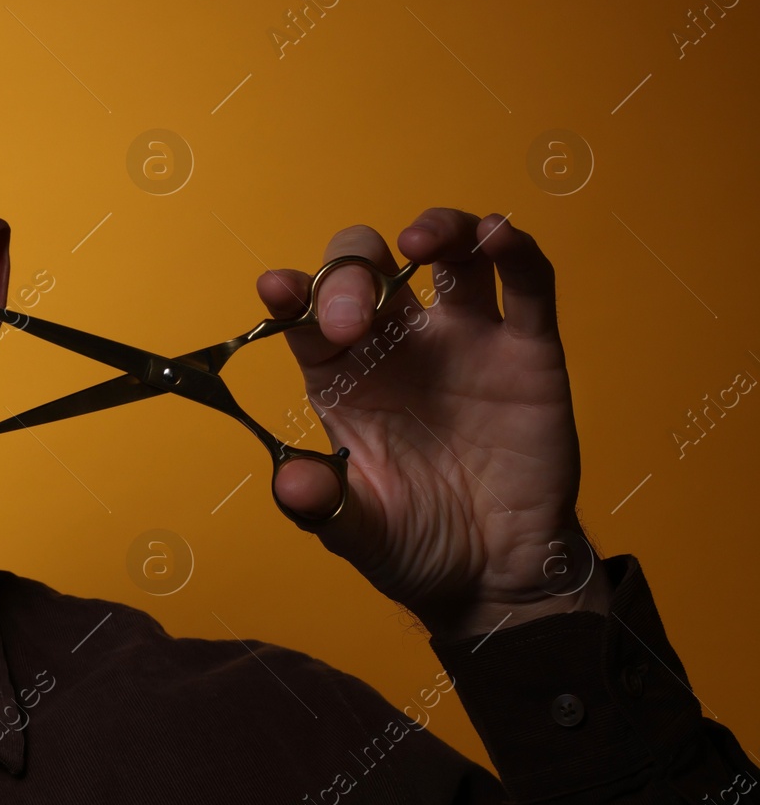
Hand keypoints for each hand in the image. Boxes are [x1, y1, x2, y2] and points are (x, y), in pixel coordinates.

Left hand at [257, 209, 610, 640]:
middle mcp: (397, 344)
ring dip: (438, 228)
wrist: (496, 577)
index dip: (293, 294)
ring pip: (451, 255)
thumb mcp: (356, 532)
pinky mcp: (526, 352)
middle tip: (352, 319)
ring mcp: (463, 341)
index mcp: (341, 374)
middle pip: (369, 268)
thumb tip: (292, 484)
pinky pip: (526, 284)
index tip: (277, 290)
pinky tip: (499, 237)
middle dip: (351, 273)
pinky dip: (514, 250)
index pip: (307, 314)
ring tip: (423, 241)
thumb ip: (323, 506)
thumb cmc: (415, 542)